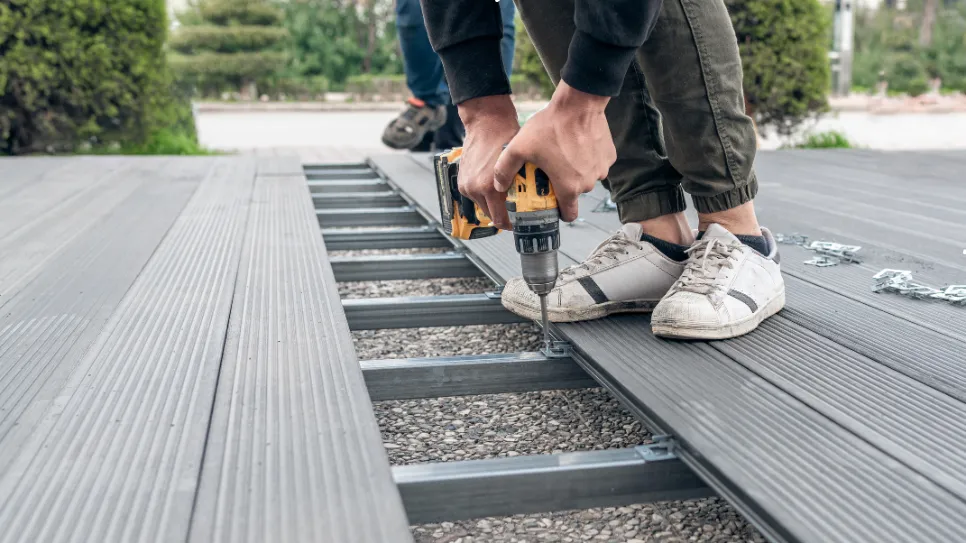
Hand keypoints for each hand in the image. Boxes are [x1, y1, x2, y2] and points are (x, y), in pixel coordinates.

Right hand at [455, 95, 519, 229]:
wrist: (486, 122)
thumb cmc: (505, 137)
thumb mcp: (520, 165)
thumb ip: (522, 186)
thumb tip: (534, 203)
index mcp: (489, 188)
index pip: (500, 220)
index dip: (512, 224)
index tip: (520, 223)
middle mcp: (475, 189)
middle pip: (491, 215)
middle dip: (504, 214)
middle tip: (517, 210)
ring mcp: (466, 186)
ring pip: (483, 205)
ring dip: (494, 204)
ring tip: (507, 196)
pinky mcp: (462, 181)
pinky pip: (476, 196)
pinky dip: (485, 195)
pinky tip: (495, 186)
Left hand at [493, 81, 614, 222]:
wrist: (579, 103)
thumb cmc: (550, 126)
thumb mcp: (519, 147)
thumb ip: (504, 169)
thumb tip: (498, 186)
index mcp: (569, 188)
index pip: (568, 215)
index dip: (559, 213)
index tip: (552, 204)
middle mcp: (588, 183)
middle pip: (576, 193)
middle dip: (565, 186)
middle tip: (552, 171)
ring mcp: (601, 169)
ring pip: (587, 177)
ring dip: (577, 171)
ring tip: (564, 154)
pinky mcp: (609, 156)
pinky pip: (597, 163)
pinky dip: (588, 158)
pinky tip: (577, 145)